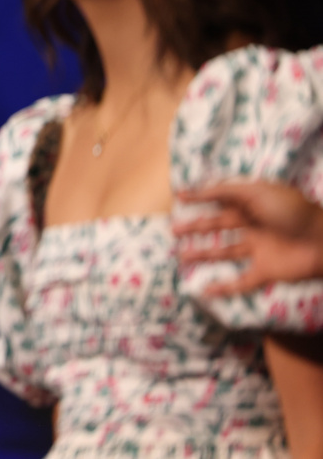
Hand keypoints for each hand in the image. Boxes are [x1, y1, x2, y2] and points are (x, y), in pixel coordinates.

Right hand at [175, 180, 322, 295]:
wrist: (322, 242)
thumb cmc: (292, 211)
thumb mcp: (258, 191)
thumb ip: (228, 190)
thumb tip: (201, 189)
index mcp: (254, 204)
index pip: (222, 199)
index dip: (201, 196)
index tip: (179, 196)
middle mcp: (255, 225)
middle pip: (219, 225)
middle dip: (196, 227)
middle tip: (173, 230)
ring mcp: (259, 248)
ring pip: (225, 251)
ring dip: (203, 254)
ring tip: (181, 256)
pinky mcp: (266, 271)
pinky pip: (241, 281)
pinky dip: (224, 287)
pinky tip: (206, 291)